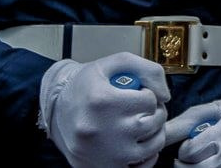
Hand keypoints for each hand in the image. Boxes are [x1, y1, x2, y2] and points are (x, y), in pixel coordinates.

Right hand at [39, 52, 170, 167]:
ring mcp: (100, 153)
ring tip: (140, 124)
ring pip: (152, 146)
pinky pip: (139, 167)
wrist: (54, 108)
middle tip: (143, 109)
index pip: (150, 100)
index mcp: (102, 101)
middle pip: (153, 123)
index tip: (137, 94)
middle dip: (155, 112)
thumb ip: (149, 70)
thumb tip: (166, 95)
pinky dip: (144, 156)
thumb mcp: (115, 63)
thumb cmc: (87, 85)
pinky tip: (135, 143)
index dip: (148, 94)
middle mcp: (100, 130)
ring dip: (154, 133)